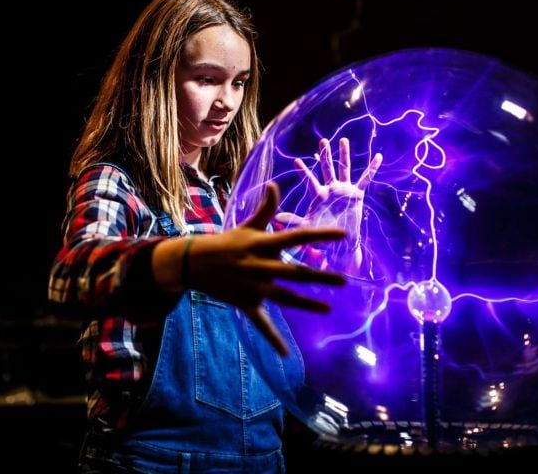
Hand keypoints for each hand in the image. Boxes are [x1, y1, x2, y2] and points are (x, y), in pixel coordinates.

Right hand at [186, 182, 346, 355]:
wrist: (194, 262)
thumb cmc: (228, 242)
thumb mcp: (247, 226)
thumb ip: (266, 209)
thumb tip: (274, 184)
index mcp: (263, 243)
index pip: (297, 236)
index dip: (320, 234)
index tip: (343, 235)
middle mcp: (259, 265)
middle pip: (294, 272)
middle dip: (319, 276)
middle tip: (343, 281)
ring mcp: (252, 286)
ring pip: (283, 297)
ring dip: (306, 304)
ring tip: (328, 308)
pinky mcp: (245, 303)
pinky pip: (260, 323)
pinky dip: (272, 339)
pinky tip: (285, 353)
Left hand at [277, 137, 381, 275]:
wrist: (342, 242)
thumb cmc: (323, 234)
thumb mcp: (308, 226)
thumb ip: (294, 220)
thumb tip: (277, 216)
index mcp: (319, 195)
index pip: (309, 180)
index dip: (303, 171)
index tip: (296, 161)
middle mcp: (331, 189)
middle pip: (327, 168)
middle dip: (325, 155)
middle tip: (322, 141)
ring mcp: (344, 190)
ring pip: (345, 169)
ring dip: (344, 155)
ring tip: (343, 140)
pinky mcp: (357, 194)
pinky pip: (366, 179)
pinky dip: (372, 168)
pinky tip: (378, 157)